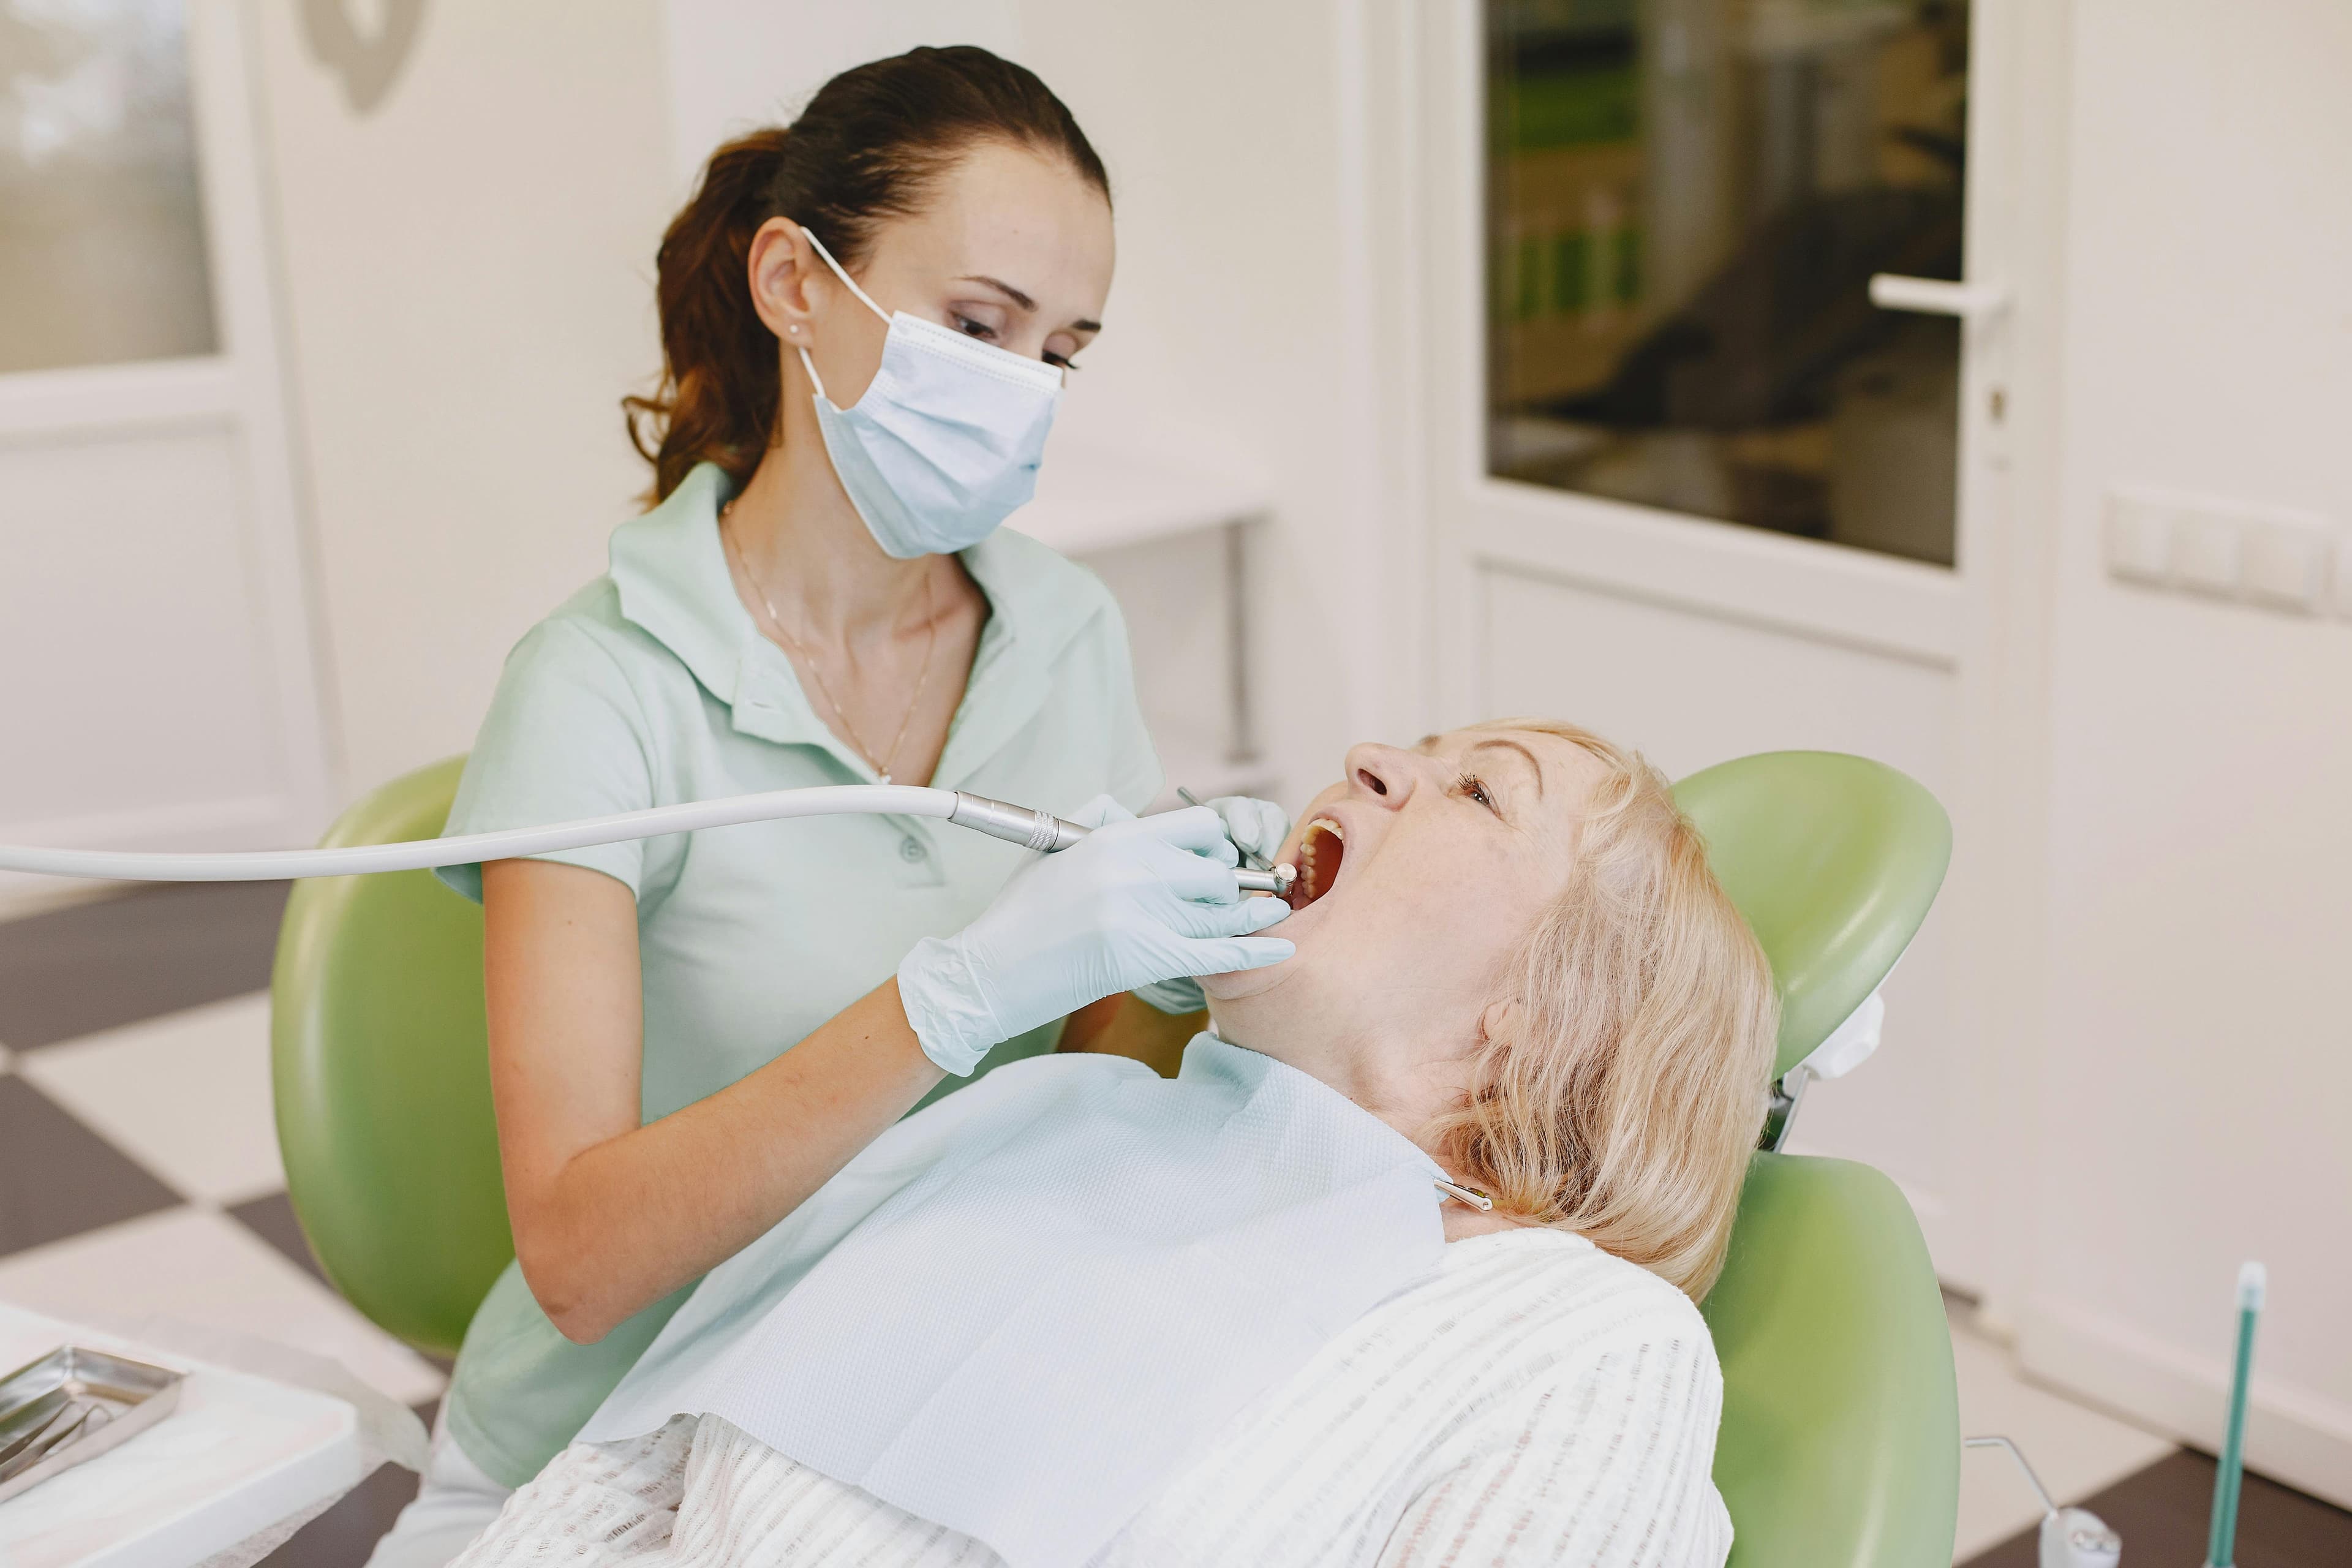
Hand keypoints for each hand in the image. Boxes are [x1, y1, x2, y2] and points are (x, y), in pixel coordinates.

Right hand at [898, 797, 1292, 1074]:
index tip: (1218, 861)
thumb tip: (1134, 810)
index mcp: (1115, 838)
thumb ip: (1098, 818)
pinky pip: (1216, 954)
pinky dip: (1253, 953)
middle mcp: (1134, 870)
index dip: (1216, 844)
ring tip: (1274, 912)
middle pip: (1217, 870)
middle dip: (1232, 883)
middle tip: (1238, 896)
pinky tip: (1280, 951)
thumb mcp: (1053, 848)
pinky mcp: (1145, 959)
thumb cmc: (1018, 915)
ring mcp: (1142, 915)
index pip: (1198, 828)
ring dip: (1252, 914)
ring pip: (1222, 910)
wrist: (987, 975)